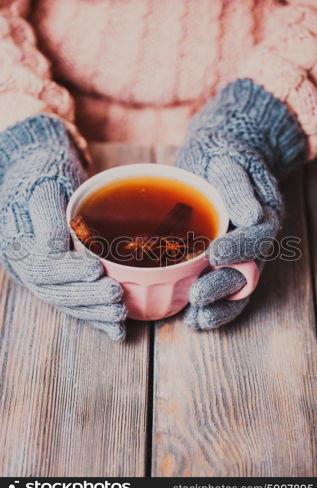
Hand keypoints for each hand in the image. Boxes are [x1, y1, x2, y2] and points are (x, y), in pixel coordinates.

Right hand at [0, 114, 125, 340]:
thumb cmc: (43, 172)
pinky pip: (74, 299)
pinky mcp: (59, 276)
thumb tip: (60, 246)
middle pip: (54, 290)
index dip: (68, 271)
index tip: (95, 270)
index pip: (41, 265)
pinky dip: (95, 315)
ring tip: (119, 316)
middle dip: (86, 298)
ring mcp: (42, 272)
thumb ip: (49, 215)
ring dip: (93, 312)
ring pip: (65, 300)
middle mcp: (26, 262)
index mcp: (17, 241)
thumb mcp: (43, 185)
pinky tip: (115, 328)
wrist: (39, 171)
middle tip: (115, 297)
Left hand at [176, 79, 306, 328]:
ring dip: (216, 307)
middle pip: (246, 272)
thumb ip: (240, 188)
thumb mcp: (230, 162)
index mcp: (263, 216)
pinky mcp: (218, 264)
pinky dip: (208, 307)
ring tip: (195, 320)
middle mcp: (253, 242)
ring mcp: (237, 256)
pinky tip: (189, 318)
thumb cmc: (223, 157)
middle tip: (197, 297)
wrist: (215, 159)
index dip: (239, 248)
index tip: (216, 256)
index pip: (256, 237)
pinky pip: (219, 289)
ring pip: (235, 289)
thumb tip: (252, 214)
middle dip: (222, 287)